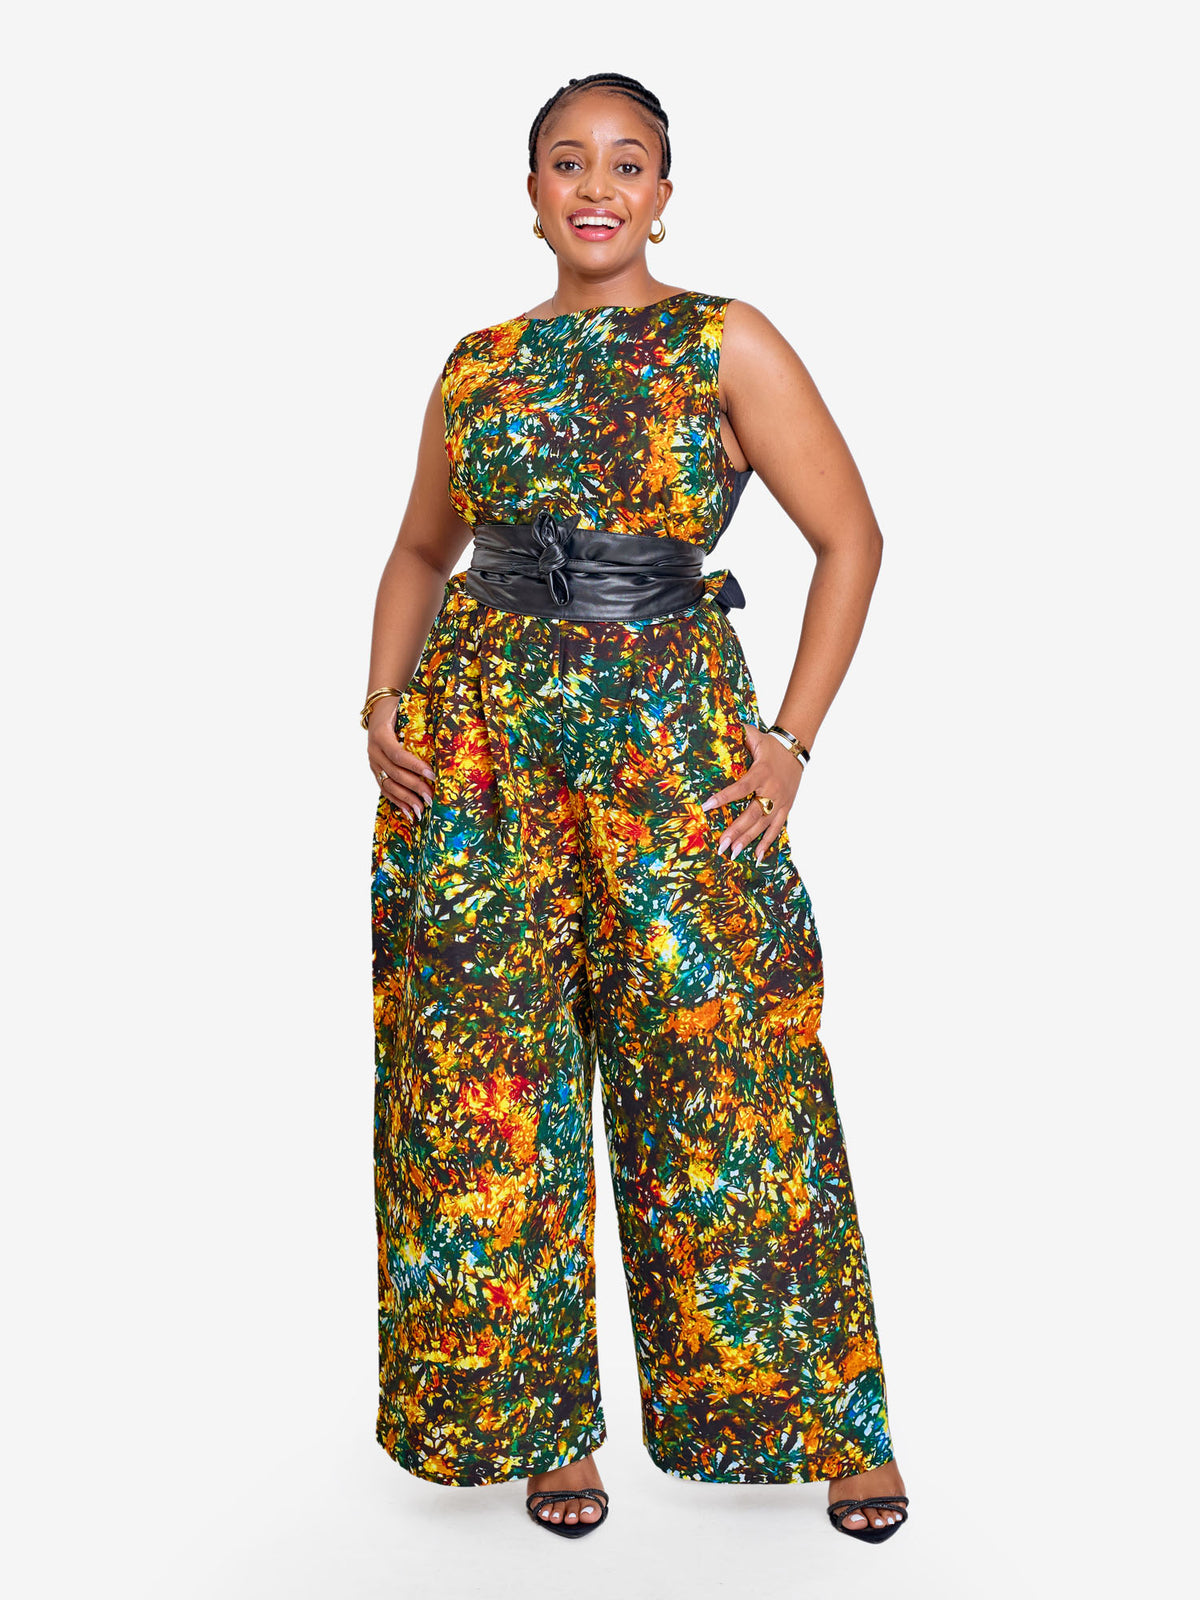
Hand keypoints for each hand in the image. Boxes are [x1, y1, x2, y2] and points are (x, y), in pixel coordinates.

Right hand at [367, 696, 434, 819]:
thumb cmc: (396, 707)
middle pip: (395, 773)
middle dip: (414, 787)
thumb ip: (420, 719)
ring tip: (421, 811)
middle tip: (431, 797)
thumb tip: (447, 727)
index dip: (415, 767)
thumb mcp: (404, 708)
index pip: (398, 755)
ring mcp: (373, 763)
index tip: (432, 775)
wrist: (376, 708)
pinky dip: (396, 802)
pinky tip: (408, 811)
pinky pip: (384, 789)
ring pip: (388, 785)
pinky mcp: (375, 771)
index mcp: (380, 735)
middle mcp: (374, 751)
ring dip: (405, 799)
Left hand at [700, 722, 802, 862]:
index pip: (741, 787)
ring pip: (764, 824)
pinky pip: (776, 828)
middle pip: (753, 813)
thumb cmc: (770, 745)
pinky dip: (767, 842)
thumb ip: (738, 733)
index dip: (724, 797)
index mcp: (761, 772)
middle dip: (737, 829)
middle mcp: (772, 790)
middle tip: (721, 844)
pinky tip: (756, 855)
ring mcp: (780, 801)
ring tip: (734, 853)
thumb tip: (719, 726)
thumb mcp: (755, 736)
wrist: (797, 749)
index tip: (706, 806)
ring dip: (748, 839)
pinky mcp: (786, 808)